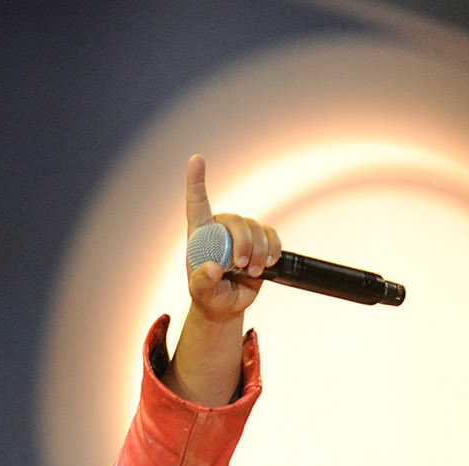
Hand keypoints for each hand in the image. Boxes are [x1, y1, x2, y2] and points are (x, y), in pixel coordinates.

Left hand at [183, 155, 279, 324]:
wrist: (227, 304)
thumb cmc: (208, 295)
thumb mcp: (200, 292)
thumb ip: (202, 281)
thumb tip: (213, 268)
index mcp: (200, 234)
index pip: (197, 202)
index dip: (196, 180)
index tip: (196, 158)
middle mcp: (221, 228)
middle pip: (236, 220)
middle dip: (243, 243)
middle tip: (240, 266)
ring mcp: (242, 233)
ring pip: (256, 229)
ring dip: (258, 252)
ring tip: (251, 273)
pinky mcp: (259, 240)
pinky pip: (271, 235)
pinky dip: (272, 249)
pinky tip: (267, 263)